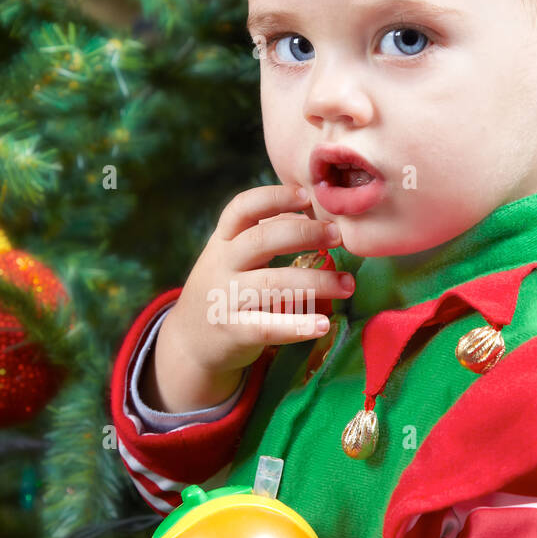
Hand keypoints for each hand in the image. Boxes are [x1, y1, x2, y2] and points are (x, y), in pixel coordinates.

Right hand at [162, 182, 354, 379]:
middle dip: (303, 234)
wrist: (189, 341)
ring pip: (271, 284)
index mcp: (224, 240)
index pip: (242, 208)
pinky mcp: (233, 331)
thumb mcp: (233, 256)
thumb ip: (265, 233)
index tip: (306, 196)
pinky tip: (323, 324)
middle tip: (337, 236)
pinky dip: (297, 325)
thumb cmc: (225, 288)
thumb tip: (311, 212)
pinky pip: (267, 327)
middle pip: (261, 240)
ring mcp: (226, 298)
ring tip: (347, 285)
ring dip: (315, 282)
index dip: (274, 197)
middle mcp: (222, 265)